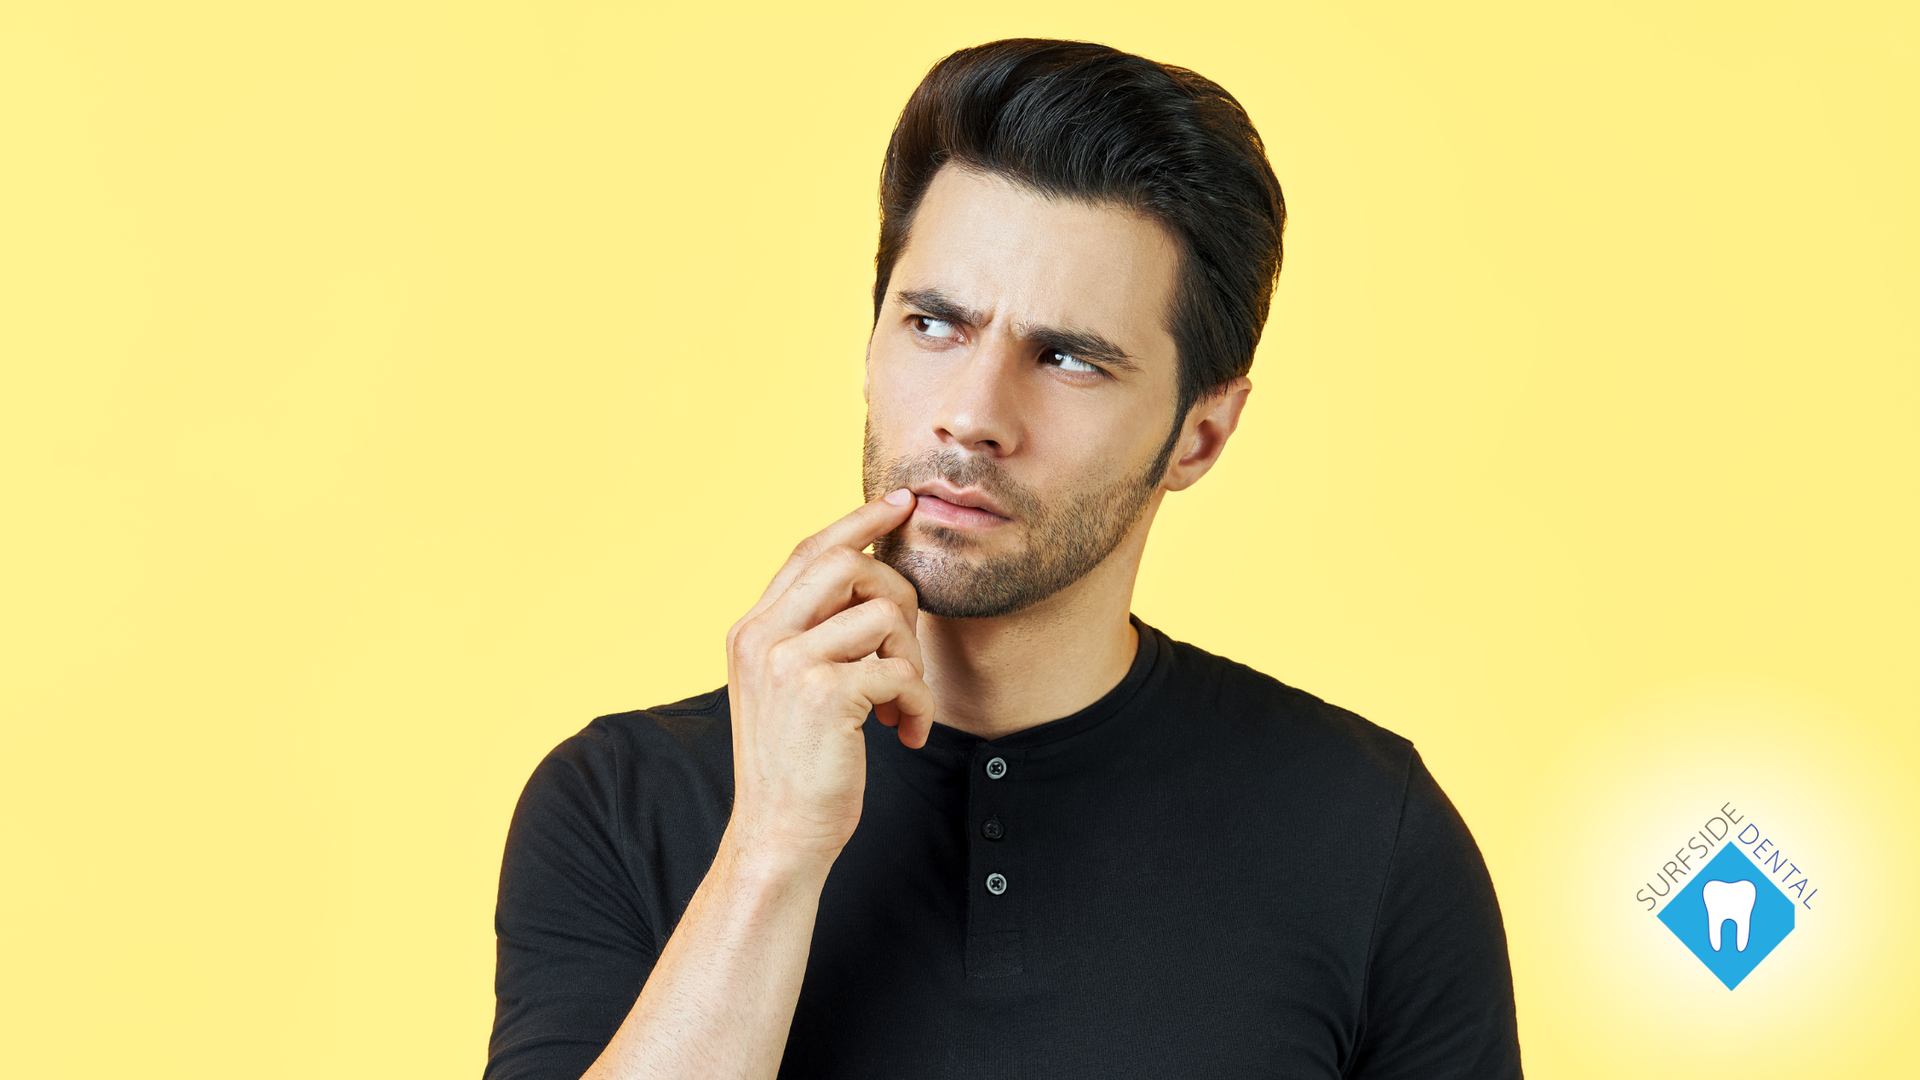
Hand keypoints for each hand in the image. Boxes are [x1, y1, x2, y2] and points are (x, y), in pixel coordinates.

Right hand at [723, 488, 933, 866]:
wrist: (778, 836)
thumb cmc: (796, 765)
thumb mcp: (789, 688)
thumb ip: (812, 636)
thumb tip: (870, 583)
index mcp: (751, 630)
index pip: (807, 550)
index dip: (856, 521)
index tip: (899, 503)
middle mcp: (761, 637)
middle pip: (847, 564)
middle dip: (897, 594)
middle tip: (906, 648)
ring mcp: (789, 664)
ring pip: (884, 613)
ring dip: (911, 660)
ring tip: (900, 704)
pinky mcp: (824, 695)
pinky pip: (900, 670)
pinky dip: (918, 702)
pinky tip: (905, 733)